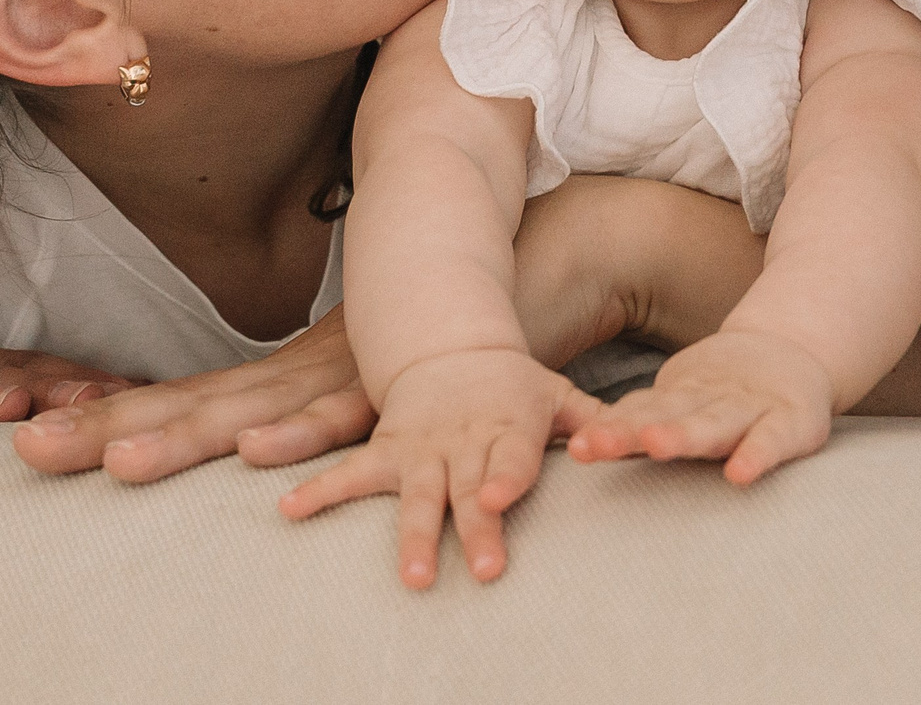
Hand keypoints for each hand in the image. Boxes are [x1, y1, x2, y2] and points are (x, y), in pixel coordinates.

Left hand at [12, 304, 374, 481]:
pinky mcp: (384, 392)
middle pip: (185, 408)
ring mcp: (333, 383)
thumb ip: (286, 401)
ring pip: (247, 416)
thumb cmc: (409, 342)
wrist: (485, 274)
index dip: (103, 414)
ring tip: (118, 462)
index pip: (173, 399)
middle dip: (104, 430)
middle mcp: (287, 379)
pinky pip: (339, 420)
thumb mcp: (336, 375)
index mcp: (269, 378)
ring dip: (182, 439)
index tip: (28, 431)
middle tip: (29, 448)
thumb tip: (232, 429)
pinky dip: (298, 436)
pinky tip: (256, 452)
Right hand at [279, 346, 598, 588]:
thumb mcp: (555, 392)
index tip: (501, 499)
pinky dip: (319, 491)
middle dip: (475, 528)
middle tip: (482, 569)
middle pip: (470, 490)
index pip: (512, 457)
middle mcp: (463, 443)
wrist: (449, 343)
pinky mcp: (386, 451)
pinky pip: (349, 472)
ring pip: (416, 497)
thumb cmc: (514, 385)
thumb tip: (631, 441)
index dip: (507, 477)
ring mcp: (421, 449)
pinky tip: (289, 511)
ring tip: (413, 578)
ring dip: (413, 537)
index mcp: (508, 428)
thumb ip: (591, 422)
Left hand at [566, 327, 833, 484]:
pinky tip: (739, 475)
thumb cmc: (728, 392)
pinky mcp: (791, 422)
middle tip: (595, 444)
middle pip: (666, 417)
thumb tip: (575, 446)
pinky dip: (757, 456)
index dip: (609, 429)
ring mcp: (750, 409)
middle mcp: (709, 401)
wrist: (791, 351)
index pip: (640, 412)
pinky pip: (772, 442)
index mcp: (680, 399)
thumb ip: (640, 421)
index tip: (579, 446)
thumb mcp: (684, 399)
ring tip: (654, 444)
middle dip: (630, 431)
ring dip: (683, 434)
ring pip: (713, 423)